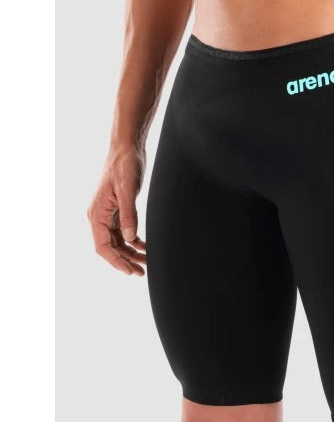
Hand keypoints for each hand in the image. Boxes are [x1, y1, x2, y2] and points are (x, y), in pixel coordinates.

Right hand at [87, 145, 146, 275]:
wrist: (127, 148)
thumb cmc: (125, 166)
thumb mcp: (128, 190)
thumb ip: (129, 215)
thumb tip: (130, 239)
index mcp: (97, 214)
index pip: (103, 246)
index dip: (116, 261)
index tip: (130, 271)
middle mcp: (100, 216)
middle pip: (111, 247)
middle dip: (125, 261)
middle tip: (142, 272)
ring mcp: (108, 213)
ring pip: (118, 241)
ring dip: (131, 252)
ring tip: (147, 263)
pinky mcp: (118, 209)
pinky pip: (123, 231)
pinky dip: (133, 240)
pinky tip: (145, 246)